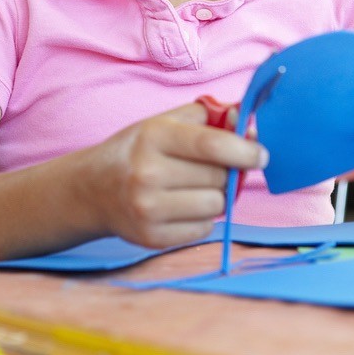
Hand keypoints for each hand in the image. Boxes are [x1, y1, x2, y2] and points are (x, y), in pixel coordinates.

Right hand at [77, 102, 268, 249]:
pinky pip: (204, 229)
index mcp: (153, 137)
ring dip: (215, 197)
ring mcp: (148, 209)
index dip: (244, 150)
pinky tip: (181, 206)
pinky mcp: (152, 237)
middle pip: (219, 177)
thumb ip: (208, 117)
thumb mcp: (164, 122)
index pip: (212, 145)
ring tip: (192, 188)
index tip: (261, 154)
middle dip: (225, 172)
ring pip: (216, 206)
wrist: (92, 189)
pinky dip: (201, 218)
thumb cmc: (137, 150)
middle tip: (209, 168)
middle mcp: (148, 173)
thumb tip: (248, 122)